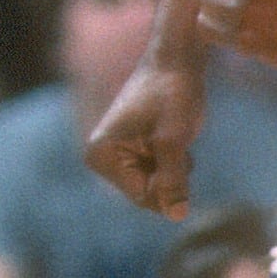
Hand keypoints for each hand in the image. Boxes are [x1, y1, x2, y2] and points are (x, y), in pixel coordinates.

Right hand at [83, 58, 204, 218]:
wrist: (176, 60)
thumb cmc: (171, 94)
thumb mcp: (174, 139)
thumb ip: (173, 180)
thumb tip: (177, 217)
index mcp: (100, 155)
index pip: (142, 196)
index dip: (168, 182)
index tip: (175, 151)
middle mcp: (101, 158)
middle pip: (147, 195)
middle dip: (171, 177)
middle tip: (176, 144)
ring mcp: (117, 156)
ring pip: (157, 187)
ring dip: (175, 170)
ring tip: (175, 137)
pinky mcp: (132, 152)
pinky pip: (159, 176)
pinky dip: (174, 163)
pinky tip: (174, 137)